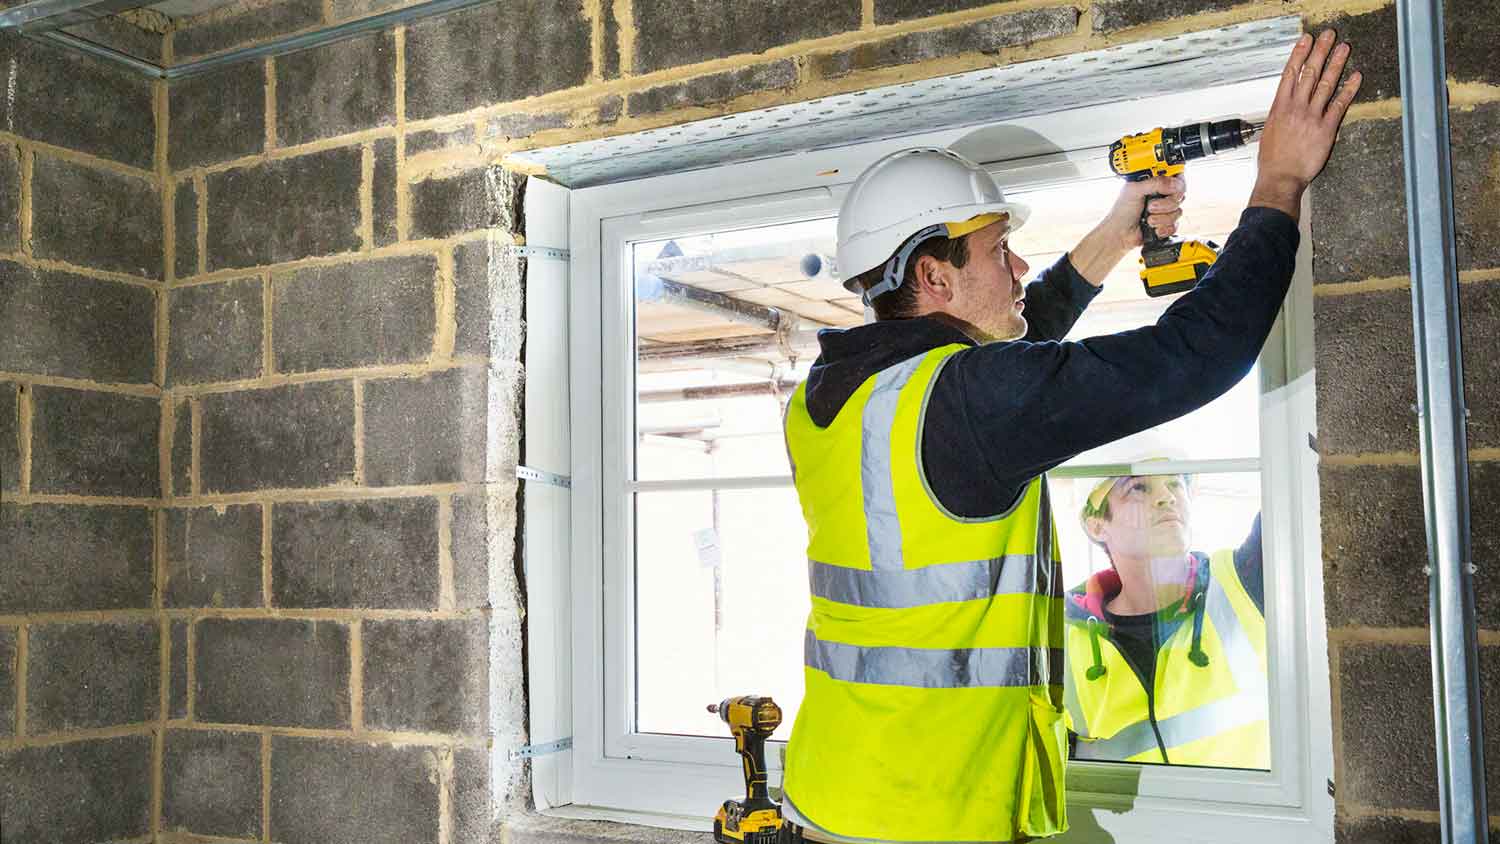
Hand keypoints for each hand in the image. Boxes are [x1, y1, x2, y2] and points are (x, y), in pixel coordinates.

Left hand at [1067, 174, 1184, 284]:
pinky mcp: (1166, 223)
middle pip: (1180, 194)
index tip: (1169, 189)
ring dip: (1162, 217)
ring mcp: (1164, 209)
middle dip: (1166, 203)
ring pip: (1178, 211)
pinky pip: (1176, 225)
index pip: (1175, 176)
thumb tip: (1174, 183)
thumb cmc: (1121, 212)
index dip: (1176, 182)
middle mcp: (1161, 194)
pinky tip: (1153, 228)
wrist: (1119, 235)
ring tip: (1147, 219)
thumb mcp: (1134, 190)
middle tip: (1150, 206)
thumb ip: (1155, 183)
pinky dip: (1163, 228)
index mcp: (1153, 182)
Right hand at [1249, 29, 1362, 217]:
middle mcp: (1296, 108)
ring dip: (1336, 64)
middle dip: (1320, 52)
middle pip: (1309, 73)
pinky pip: (1339, 105)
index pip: (1290, 74)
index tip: (1306, 40)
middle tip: (1328, 36)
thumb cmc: (1273, 160)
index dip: (1299, 54)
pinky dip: (1348, 90)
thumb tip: (1286, 106)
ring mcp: (1311, 117)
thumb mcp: (1270, 132)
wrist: (1280, 178)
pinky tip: (1355, 77)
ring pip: (1325, 84)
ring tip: (1344, 49)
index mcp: (1280, 107)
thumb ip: (1281, 115)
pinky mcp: (1326, 128)